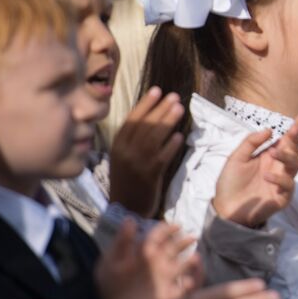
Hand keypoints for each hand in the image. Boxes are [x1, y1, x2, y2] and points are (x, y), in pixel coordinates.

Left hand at [94, 217, 198, 298]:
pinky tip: (187, 283)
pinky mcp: (168, 297)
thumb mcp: (111, 260)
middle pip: (175, 248)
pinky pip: (184, 291)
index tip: (176, 226)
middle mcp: (158, 263)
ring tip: (195, 258)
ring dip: (191, 263)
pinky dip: (190, 287)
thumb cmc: (108, 282)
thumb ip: (122, 241)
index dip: (168, 230)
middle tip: (192, 237)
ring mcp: (164, 279)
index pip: (159, 236)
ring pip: (183, 267)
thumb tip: (130, 219)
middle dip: (184, 242)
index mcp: (145, 252)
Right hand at [107, 86, 185, 216]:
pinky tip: (180, 137)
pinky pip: (162, 157)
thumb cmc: (128, 180)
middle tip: (174, 96)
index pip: (132, 120)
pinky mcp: (150, 175)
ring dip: (168, 121)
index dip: (145, 104)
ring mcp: (138, 164)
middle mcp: (126, 153)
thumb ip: (133, 140)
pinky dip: (171, 146)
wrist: (126, 208)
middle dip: (160, 109)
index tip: (157, 90)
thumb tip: (151, 116)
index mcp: (117, 146)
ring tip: (179, 108)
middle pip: (145, 126)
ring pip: (154, 138)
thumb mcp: (123, 157)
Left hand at [213, 118, 297, 227]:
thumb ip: (251, 143)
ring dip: (286, 157)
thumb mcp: (236, 158)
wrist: (225, 208)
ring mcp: (282, 181)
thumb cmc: (231, 183)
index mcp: (269, 156)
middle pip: (295, 150)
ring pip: (295, 165)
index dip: (295, 129)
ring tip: (273, 153)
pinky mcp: (283, 197)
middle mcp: (278, 167)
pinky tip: (267, 176)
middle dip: (297, 138)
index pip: (286, 140)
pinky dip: (279, 179)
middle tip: (294, 131)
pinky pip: (288, 185)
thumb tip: (270, 130)